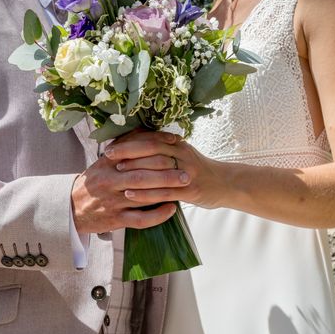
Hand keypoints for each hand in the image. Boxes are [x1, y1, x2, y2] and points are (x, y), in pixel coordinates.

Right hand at [71, 130, 190, 233]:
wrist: (71, 209)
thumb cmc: (94, 182)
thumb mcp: (103, 161)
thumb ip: (123, 146)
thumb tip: (145, 128)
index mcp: (108, 164)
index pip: (134, 150)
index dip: (157, 145)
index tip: (176, 142)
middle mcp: (110, 181)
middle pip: (142, 174)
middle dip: (167, 172)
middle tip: (186, 172)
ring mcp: (113, 201)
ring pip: (143, 196)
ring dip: (166, 191)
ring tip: (184, 186)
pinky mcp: (116, 220)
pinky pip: (140, 219)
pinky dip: (157, 215)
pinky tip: (171, 209)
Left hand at [107, 130, 228, 209]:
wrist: (226, 184)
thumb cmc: (198, 170)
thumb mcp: (182, 153)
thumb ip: (163, 148)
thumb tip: (137, 142)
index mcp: (178, 144)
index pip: (150, 138)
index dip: (129, 140)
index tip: (111, 144)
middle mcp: (182, 155)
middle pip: (150, 149)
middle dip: (127, 152)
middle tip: (108, 157)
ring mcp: (186, 172)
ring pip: (156, 169)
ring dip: (133, 171)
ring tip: (115, 174)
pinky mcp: (189, 190)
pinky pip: (163, 191)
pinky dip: (145, 193)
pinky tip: (130, 195)